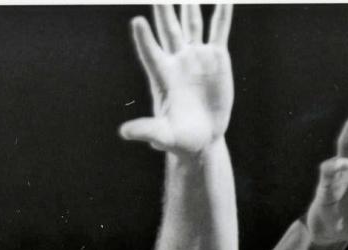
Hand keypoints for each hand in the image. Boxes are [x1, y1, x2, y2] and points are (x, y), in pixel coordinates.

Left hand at [120, 4, 233, 154]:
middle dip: (163, 8)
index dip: (144, 39)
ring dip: (189, 4)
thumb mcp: (164, 136)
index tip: (137, 22)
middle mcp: (177, 60)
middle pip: (168, 28)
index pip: (150, 53)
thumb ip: (147, 130)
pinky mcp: (216, 57)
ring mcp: (196, 56)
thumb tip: (125, 132)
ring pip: (191, 23)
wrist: (203, 138)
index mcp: (163, 76)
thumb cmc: (180, 138)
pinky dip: (222, 14)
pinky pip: (218, 30)